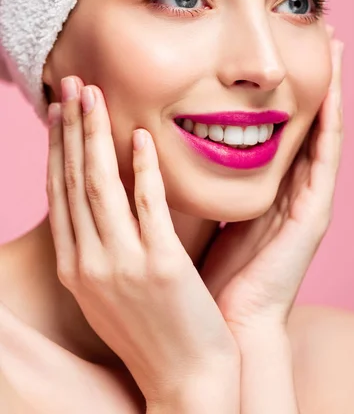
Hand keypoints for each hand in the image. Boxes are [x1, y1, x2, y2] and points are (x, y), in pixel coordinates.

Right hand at [46, 77, 239, 404]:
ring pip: (100, 187)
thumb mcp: (110, 288)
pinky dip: (141, 170)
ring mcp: (123, 265)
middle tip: (71, 84)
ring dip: (95, 136)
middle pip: (73, 181)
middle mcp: (90, 263)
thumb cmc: (151, 330)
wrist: (183, 381)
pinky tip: (139, 137)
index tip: (58, 111)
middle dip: (70, 128)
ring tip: (95, 96)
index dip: (57, 148)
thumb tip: (101, 200)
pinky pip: (147, 207)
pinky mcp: (161, 267)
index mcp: (75, 266)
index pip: (59, 193)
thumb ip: (101, 244)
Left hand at [200, 37, 343, 337]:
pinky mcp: (314, 215)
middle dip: (312, 74)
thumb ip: (187, 179)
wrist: (225, 326)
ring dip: (331, 87)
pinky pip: (326, 158)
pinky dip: (331, 122)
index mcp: (264, 187)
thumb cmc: (206, 273)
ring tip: (337, 44)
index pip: (275, 124)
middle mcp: (290, 188)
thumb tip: (151, 143)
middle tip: (321, 29)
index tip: (275, 44)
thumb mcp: (197, 214)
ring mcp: (307, 201)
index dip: (279, 83)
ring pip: (323, 130)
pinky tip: (332, 90)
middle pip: (305, 119)